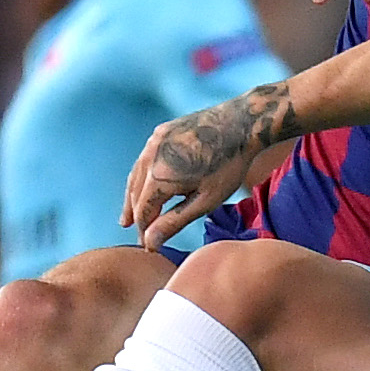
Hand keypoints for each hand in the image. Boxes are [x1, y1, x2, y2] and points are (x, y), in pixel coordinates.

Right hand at [125, 90, 279, 249]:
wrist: (241, 122)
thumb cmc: (228, 166)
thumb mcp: (205, 201)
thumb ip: (174, 222)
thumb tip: (150, 242)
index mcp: (159, 177)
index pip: (143, 212)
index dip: (144, 232)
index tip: (148, 248)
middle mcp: (150, 157)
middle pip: (135, 195)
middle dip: (137, 217)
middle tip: (140, 237)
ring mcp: (153, 141)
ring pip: (136, 176)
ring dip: (133, 198)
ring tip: (128, 218)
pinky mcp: (160, 132)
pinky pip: (144, 160)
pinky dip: (142, 178)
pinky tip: (144, 188)